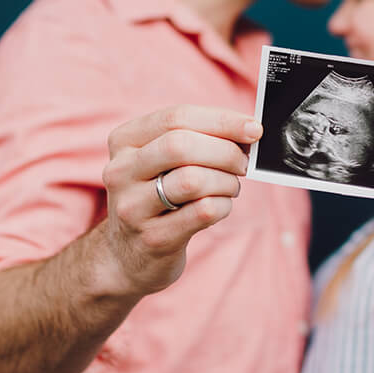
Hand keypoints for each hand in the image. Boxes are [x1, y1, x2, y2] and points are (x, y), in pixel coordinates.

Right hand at [100, 105, 262, 295]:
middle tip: (243, 163)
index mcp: (124, 141)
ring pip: (193, 180)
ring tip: (230, 187)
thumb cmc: (158, 196)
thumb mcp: (163, 161)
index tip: (253, 128)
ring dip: (226, 181)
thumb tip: (247, 129)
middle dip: (225, 152)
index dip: (222, 121)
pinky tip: (220, 206)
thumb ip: (197, 138)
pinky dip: (223, 205)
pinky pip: (203, 212)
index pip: (176, 118)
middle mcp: (120, 171)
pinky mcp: (152, 238)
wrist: (129, 255)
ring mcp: (132, 207)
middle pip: (181, 146)